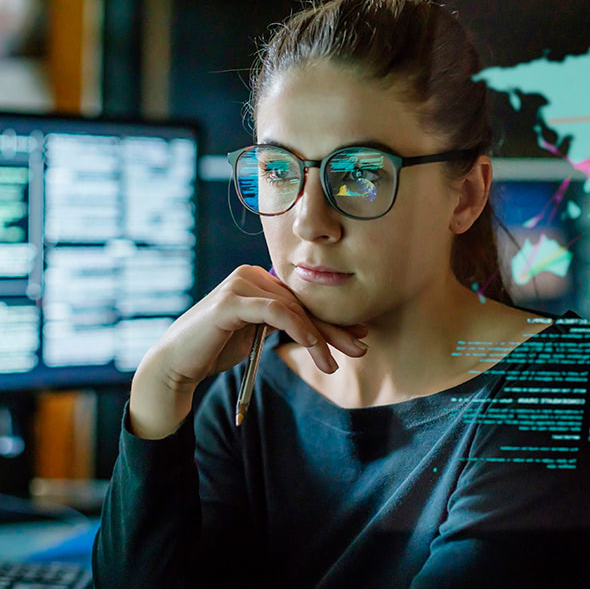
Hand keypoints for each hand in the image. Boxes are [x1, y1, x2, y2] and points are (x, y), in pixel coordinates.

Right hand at [129, 264, 367, 437]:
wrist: (176, 366)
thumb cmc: (216, 350)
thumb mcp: (257, 333)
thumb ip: (282, 322)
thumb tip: (321, 329)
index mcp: (257, 279)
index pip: (302, 299)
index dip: (331, 319)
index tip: (358, 336)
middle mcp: (249, 274)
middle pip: (301, 303)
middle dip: (333, 328)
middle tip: (361, 347)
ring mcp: (239, 284)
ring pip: (293, 308)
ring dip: (318, 338)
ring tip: (333, 365)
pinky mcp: (231, 301)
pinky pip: (276, 312)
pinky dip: (299, 330)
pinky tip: (315, 349)